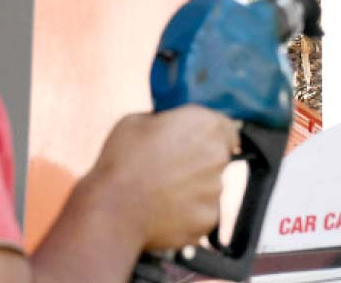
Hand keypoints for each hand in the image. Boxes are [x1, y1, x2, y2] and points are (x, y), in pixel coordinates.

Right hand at [84, 105, 240, 250]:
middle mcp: (217, 156)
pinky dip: (188, 212)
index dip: (212, 135)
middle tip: (172, 167)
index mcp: (204, 125)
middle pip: (219, 158)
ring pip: (210, 187)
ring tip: (163, 191)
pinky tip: (164, 210)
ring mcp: (215, 191)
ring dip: (194, 188)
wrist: (112, 209)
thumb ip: (166, 121)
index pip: (228, 129)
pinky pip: (202, 212)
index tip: (198, 141)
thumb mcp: (138, 120)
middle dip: (200, 161)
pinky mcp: (208, 220)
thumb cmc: (122, 160)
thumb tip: (170, 126)